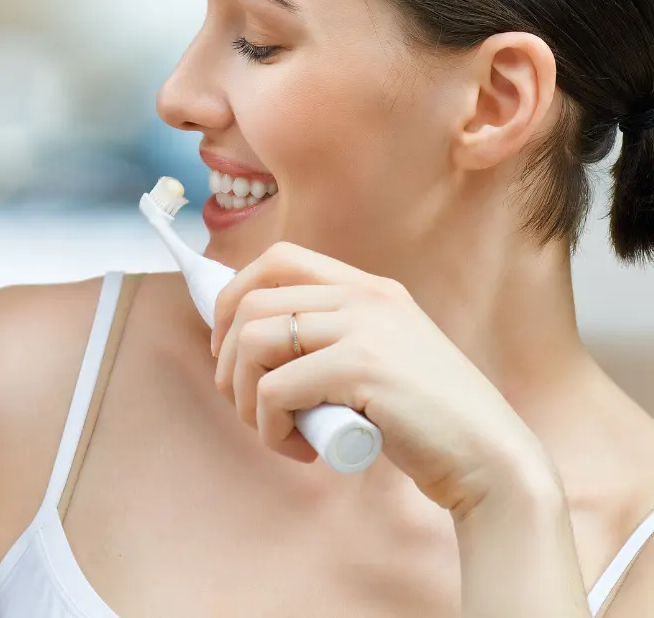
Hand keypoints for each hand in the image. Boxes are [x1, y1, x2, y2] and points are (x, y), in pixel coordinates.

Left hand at [212, 241, 555, 516]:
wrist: (492, 460)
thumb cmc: (429, 422)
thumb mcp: (380, 358)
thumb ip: (332, 340)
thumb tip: (246, 344)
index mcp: (370, 288)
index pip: (277, 259)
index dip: (234, 298)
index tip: (228, 347)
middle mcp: (365, 297)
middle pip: (251, 303)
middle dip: (228, 360)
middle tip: (246, 404)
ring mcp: (364, 328)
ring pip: (252, 343)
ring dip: (245, 398)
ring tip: (275, 431)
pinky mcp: (361, 369)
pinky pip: (274, 391)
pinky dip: (270, 429)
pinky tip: (303, 451)